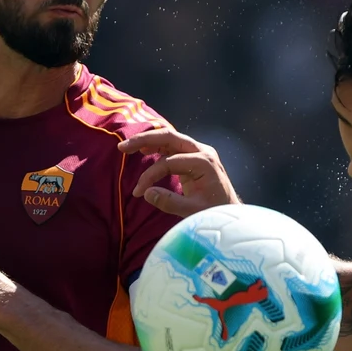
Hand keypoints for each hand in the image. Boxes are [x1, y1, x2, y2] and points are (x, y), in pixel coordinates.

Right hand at [118, 128, 239, 215]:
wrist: (229, 211)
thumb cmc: (214, 212)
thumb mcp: (192, 211)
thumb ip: (170, 202)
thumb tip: (146, 193)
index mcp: (204, 162)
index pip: (170, 163)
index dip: (151, 175)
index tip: (139, 192)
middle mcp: (203, 151)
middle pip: (170, 138)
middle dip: (145, 140)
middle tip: (122, 147)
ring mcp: (199, 152)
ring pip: (170, 139)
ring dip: (149, 141)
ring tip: (128, 146)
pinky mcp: (194, 156)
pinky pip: (173, 147)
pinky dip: (157, 147)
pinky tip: (143, 149)